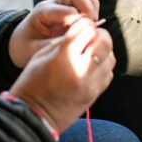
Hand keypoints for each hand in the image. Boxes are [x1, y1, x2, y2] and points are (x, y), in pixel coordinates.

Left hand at [9, 0, 99, 67]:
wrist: (19, 42)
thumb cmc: (25, 48)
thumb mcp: (34, 51)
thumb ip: (54, 47)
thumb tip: (76, 42)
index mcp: (42, 13)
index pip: (67, 11)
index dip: (79, 22)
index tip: (84, 34)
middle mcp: (53, 4)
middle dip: (88, 9)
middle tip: (92, 25)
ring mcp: (62, 4)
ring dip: (92, 8)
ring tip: (93, 24)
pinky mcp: (71, 7)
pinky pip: (87, 1)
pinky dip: (93, 10)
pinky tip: (90, 25)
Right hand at [10, 17, 114, 132]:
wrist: (32, 118)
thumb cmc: (31, 84)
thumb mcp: (39, 57)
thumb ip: (62, 43)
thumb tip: (80, 32)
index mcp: (64, 56)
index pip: (86, 30)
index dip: (85, 24)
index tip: (83, 25)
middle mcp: (81, 68)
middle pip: (104, 42)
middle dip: (100, 35)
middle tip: (92, 35)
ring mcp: (90, 83)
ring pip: (110, 57)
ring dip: (104, 51)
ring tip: (92, 52)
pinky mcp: (94, 94)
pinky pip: (108, 74)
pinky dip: (104, 67)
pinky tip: (93, 66)